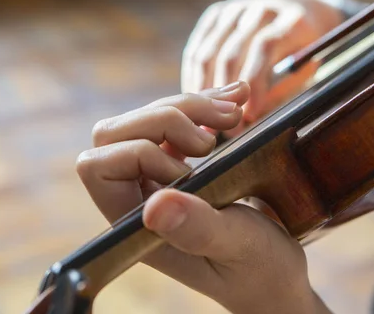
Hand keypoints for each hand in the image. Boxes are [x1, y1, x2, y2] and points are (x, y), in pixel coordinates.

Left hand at [76, 82, 331, 313]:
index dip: (142, 153)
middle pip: (116, 132)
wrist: (275, 270)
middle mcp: (136, 197)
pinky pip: (175, 119)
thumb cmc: (256, 269)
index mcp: (133, 224)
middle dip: (170, 116)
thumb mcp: (236, 248)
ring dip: (191, 106)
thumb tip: (153, 207)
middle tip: (224, 124)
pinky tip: (236, 104)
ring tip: (235, 113)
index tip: (192, 171)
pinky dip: (204, 105)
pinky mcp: (179, 162)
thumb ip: (198, 229)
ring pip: (145, 117)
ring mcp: (155, 176)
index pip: (98, 166)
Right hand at [181, 0, 343, 134]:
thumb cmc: (303, 50)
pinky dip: (192, 78)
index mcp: (291, 18)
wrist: (294, 8)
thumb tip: (248, 116)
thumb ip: (283, 90)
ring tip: (206, 121)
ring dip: (204, 91)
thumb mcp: (306, 70)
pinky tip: (196, 101)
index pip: (264, 47)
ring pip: (207, 54)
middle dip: (225, 96)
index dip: (254, 84)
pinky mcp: (215, 15)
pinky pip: (196, 50)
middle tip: (226, 129)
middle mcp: (260, 9)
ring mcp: (234, 9)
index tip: (249, 116)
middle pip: (230, 53)